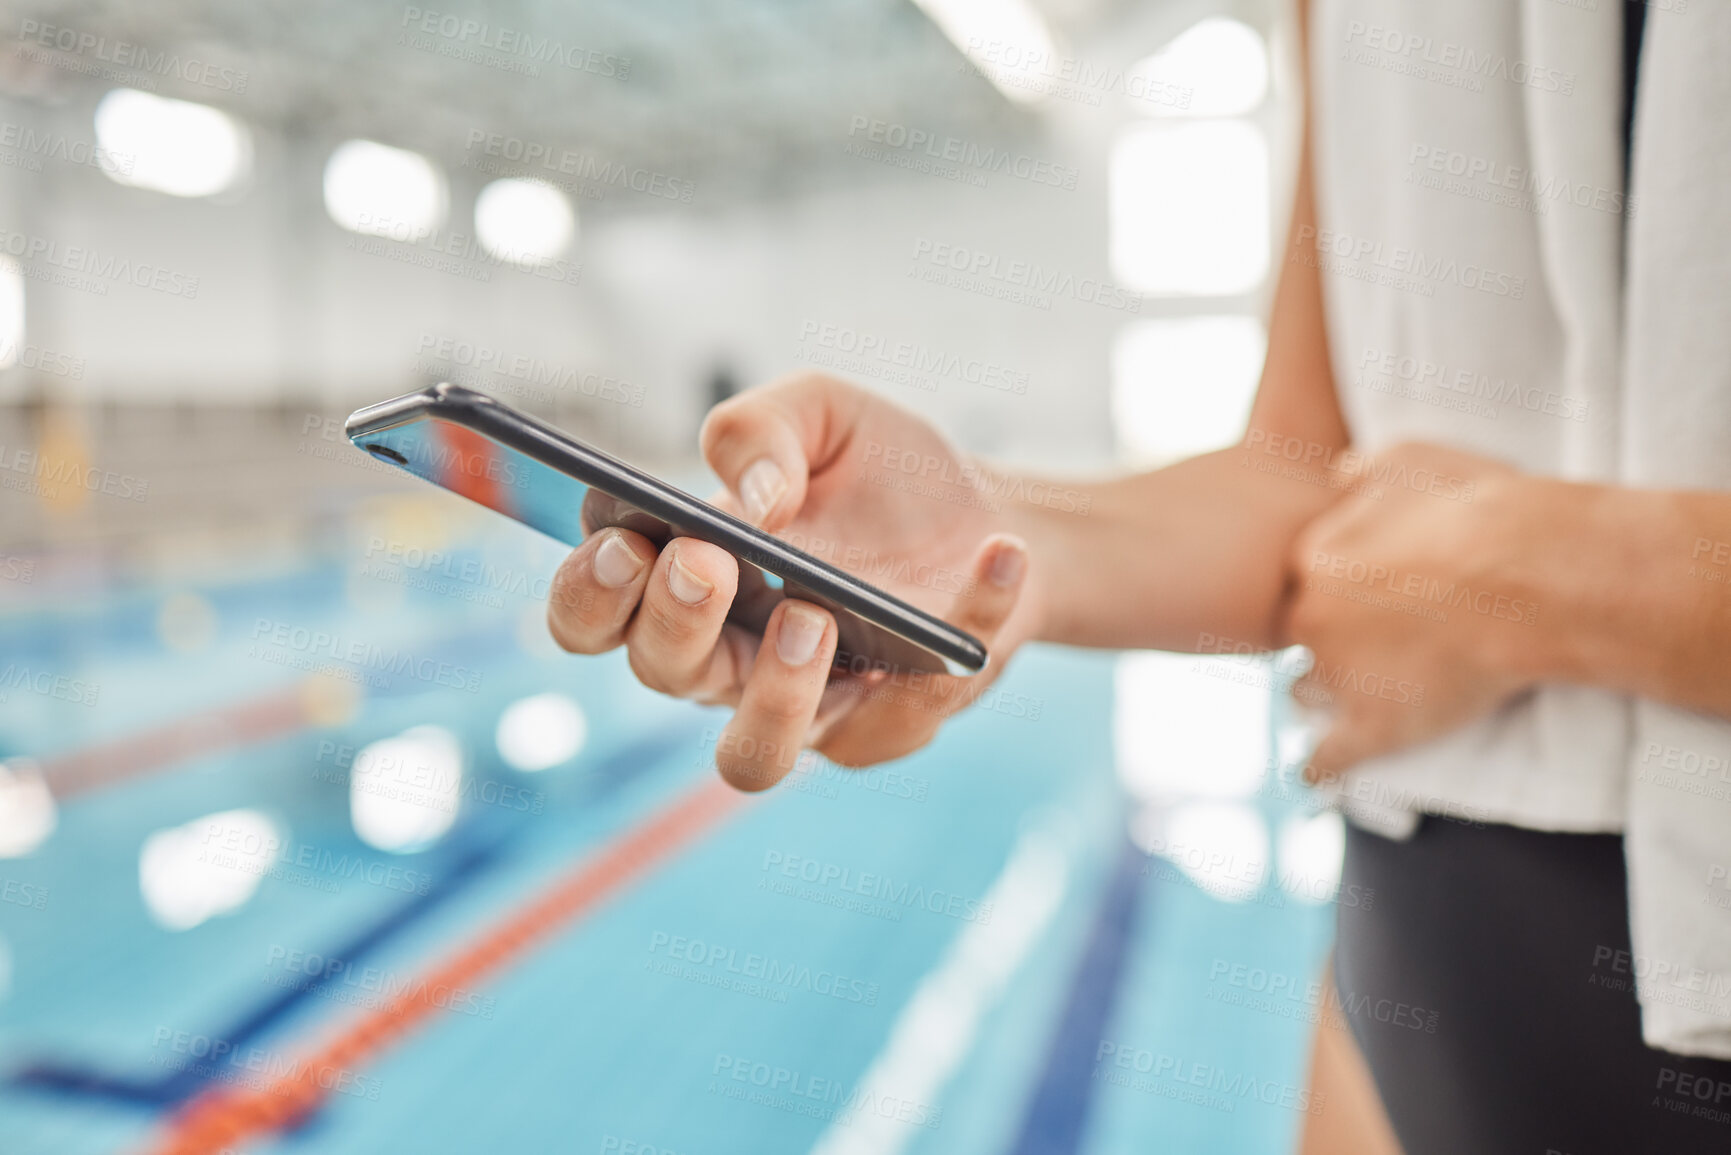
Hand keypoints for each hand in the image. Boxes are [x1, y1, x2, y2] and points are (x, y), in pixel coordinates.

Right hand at [547, 373, 1042, 789]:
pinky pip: (918, 706)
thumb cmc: (874, 472)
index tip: (626, 541)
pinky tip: (998, 553)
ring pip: (753, 755)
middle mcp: (727, 660)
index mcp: (681, 582)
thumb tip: (755, 504)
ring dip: (774, 693)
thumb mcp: (817, 412)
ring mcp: (807, 705)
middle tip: (710, 563)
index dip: (589, 594)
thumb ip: (760, 428)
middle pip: (665, 676)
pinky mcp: (892, 724)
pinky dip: (968, 619)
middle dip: (675, 622)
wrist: (982, 517)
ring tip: (814, 614)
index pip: (592, 618)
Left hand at [1281, 442, 1541, 777]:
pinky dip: (1319, 768)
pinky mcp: (1376, 725)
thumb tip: (1335, 477)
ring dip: (1321, 693)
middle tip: (1361, 641)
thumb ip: (1359, 473)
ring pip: (1304, 692)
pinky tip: (1311, 777)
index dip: (1324, 592)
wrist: (1535, 574)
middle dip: (1320, 640)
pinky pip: (1327, 756)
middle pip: (1294, 638)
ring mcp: (1339, 676)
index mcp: (1311, 558)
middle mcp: (1310, 619)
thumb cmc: (1481, 511)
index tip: (1352, 595)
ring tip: (1347, 695)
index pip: (1294, 582)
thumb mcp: (1409, 461)